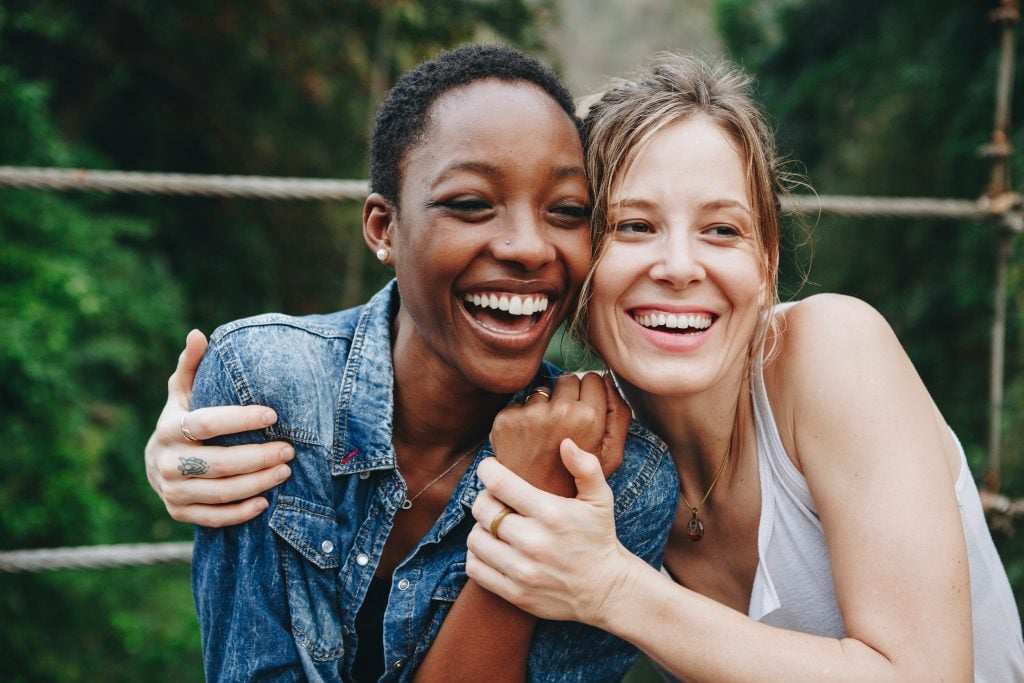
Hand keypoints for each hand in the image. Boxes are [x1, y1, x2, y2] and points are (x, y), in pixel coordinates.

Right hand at [144, 329, 293, 526]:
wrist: (156, 463)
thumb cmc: (181, 418)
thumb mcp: (182, 392)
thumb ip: (192, 364)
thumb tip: (198, 333)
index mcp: (169, 428)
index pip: (208, 424)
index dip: (241, 419)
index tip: (273, 415)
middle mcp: (167, 462)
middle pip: (219, 463)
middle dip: (259, 456)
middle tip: (290, 448)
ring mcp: (172, 490)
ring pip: (220, 492)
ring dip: (257, 483)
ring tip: (285, 470)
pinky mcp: (179, 513)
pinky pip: (214, 518)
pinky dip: (241, 512)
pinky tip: (265, 502)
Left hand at [466, 441, 641, 625]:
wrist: (607, 590)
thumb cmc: (599, 538)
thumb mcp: (601, 499)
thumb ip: (586, 468)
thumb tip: (565, 443)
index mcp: (551, 514)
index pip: (500, 484)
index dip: (487, 470)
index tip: (489, 468)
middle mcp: (534, 542)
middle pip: (483, 510)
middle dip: (484, 498)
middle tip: (494, 498)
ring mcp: (523, 570)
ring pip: (475, 539)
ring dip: (479, 527)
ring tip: (494, 525)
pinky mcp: (515, 593)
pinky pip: (475, 568)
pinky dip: (477, 555)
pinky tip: (492, 548)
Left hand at [490, 372, 630, 496]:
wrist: (536, 512)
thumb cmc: (577, 483)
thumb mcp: (610, 457)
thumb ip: (619, 416)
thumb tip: (607, 380)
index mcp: (589, 418)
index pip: (592, 378)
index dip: (590, 394)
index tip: (585, 413)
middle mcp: (559, 412)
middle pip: (567, 380)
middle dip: (567, 396)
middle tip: (564, 428)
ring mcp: (530, 416)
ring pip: (541, 391)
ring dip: (543, 407)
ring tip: (544, 439)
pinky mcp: (506, 421)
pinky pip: (518, 405)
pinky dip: (521, 420)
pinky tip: (526, 444)